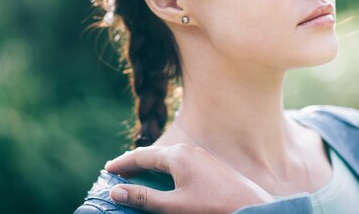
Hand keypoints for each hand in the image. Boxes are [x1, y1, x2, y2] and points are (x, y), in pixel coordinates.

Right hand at [104, 143, 273, 213]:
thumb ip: (144, 198)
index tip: (107, 169)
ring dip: (150, 166)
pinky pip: (180, 163)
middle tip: (117, 172)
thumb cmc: (212, 207)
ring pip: (168, 158)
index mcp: (177, 156)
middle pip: (154, 154)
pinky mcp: (210, 166)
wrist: (251, 206)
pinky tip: (164, 180)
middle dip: (135, 163)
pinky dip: (165, 170)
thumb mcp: (173, 206)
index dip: (123, 163)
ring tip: (137, 176)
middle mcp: (188, 151)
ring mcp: (201, 157)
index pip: (142, 156)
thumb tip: (116, 191)